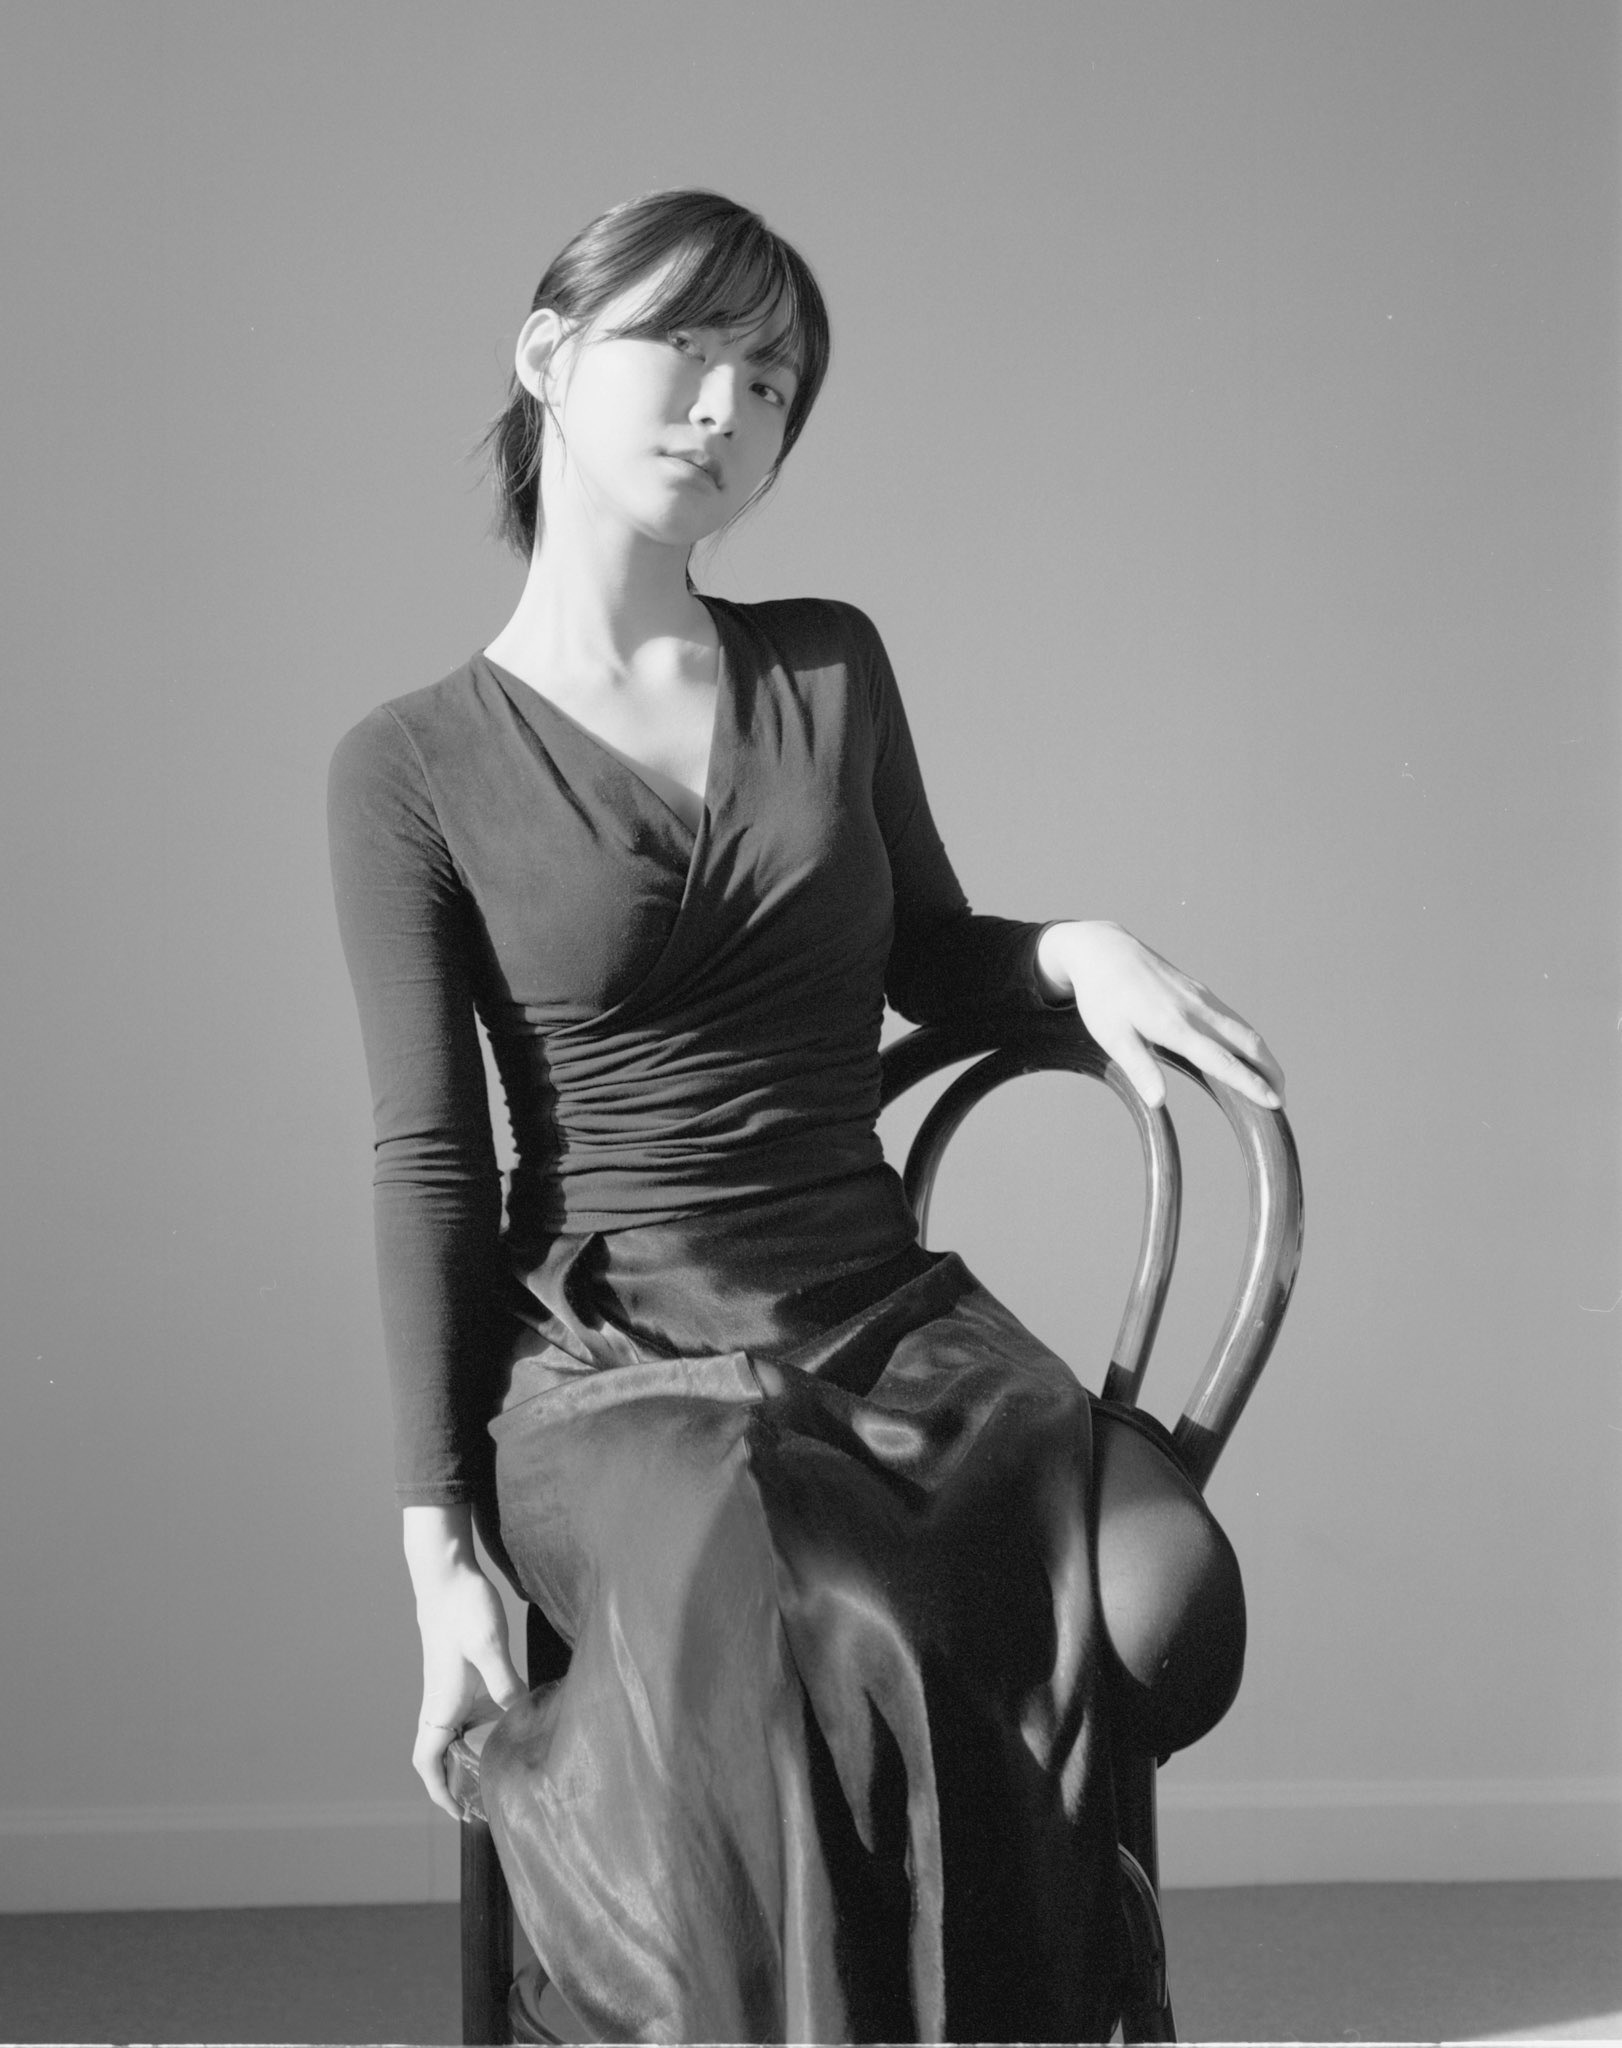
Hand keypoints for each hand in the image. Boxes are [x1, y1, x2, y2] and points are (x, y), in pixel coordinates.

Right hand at [403, 1506, 524, 1817]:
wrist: (447, 1575)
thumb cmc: (464, 1609)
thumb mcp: (489, 1647)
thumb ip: (505, 1684)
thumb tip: (524, 1717)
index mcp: (441, 1706)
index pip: (428, 1762)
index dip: (439, 1791)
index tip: (458, 1814)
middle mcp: (439, 1703)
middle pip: (439, 1757)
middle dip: (456, 1783)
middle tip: (486, 1804)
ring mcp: (448, 1689)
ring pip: (453, 1737)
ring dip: (468, 1759)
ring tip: (500, 1775)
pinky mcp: (460, 1675)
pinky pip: (465, 1716)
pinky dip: (480, 1732)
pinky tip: (508, 1726)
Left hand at [1036, 920, 1284, 1112]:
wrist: (1104, 950)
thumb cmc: (1102, 997)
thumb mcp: (1112, 1036)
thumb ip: (1138, 1068)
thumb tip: (1159, 1102)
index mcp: (1174, 1025)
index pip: (1221, 1060)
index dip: (1250, 1082)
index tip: (1275, 1102)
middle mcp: (1195, 1010)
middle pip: (1247, 1043)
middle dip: (1271, 1071)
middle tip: (1282, 1101)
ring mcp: (1200, 998)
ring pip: (1244, 1029)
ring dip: (1264, 1056)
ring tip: (1273, 1082)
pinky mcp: (1199, 991)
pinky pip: (1232, 1018)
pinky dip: (1249, 1040)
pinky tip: (1249, 1053)